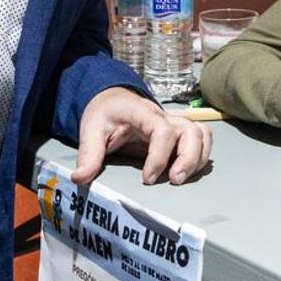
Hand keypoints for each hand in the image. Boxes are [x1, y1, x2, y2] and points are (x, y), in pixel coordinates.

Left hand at [72, 88, 212, 185]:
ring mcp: (173, 123)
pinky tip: (187, 171)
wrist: (111, 99)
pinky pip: (202, 139)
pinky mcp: (178, 133)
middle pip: (191, 131)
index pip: (162, 129)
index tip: (147, 178)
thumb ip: (88, 154)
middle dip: (188, 159)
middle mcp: (163, 116)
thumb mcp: (90, 130)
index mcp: (141, 113)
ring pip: (201, 134)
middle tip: (173, 181)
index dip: (159, 155)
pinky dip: (201, 155)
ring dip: (198, 158)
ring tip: (181, 178)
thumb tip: (79, 178)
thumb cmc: (104, 113)